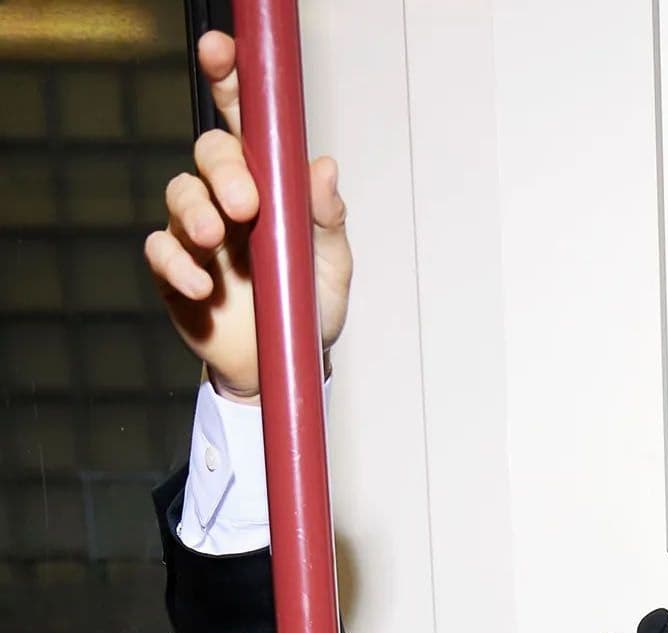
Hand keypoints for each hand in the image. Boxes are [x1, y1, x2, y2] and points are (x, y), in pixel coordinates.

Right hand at [145, 29, 352, 400]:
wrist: (284, 368)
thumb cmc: (307, 307)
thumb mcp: (331, 267)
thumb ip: (327, 219)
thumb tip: (324, 167)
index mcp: (266, 182)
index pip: (245, 120)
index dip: (229, 79)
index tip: (222, 53)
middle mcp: (226, 196)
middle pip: (209, 153)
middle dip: (223, 169)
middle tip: (244, 204)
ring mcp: (197, 231)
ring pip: (179, 194)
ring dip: (196, 213)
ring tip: (216, 239)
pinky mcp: (174, 270)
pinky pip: (161, 251)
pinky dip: (177, 264)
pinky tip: (202, 286)